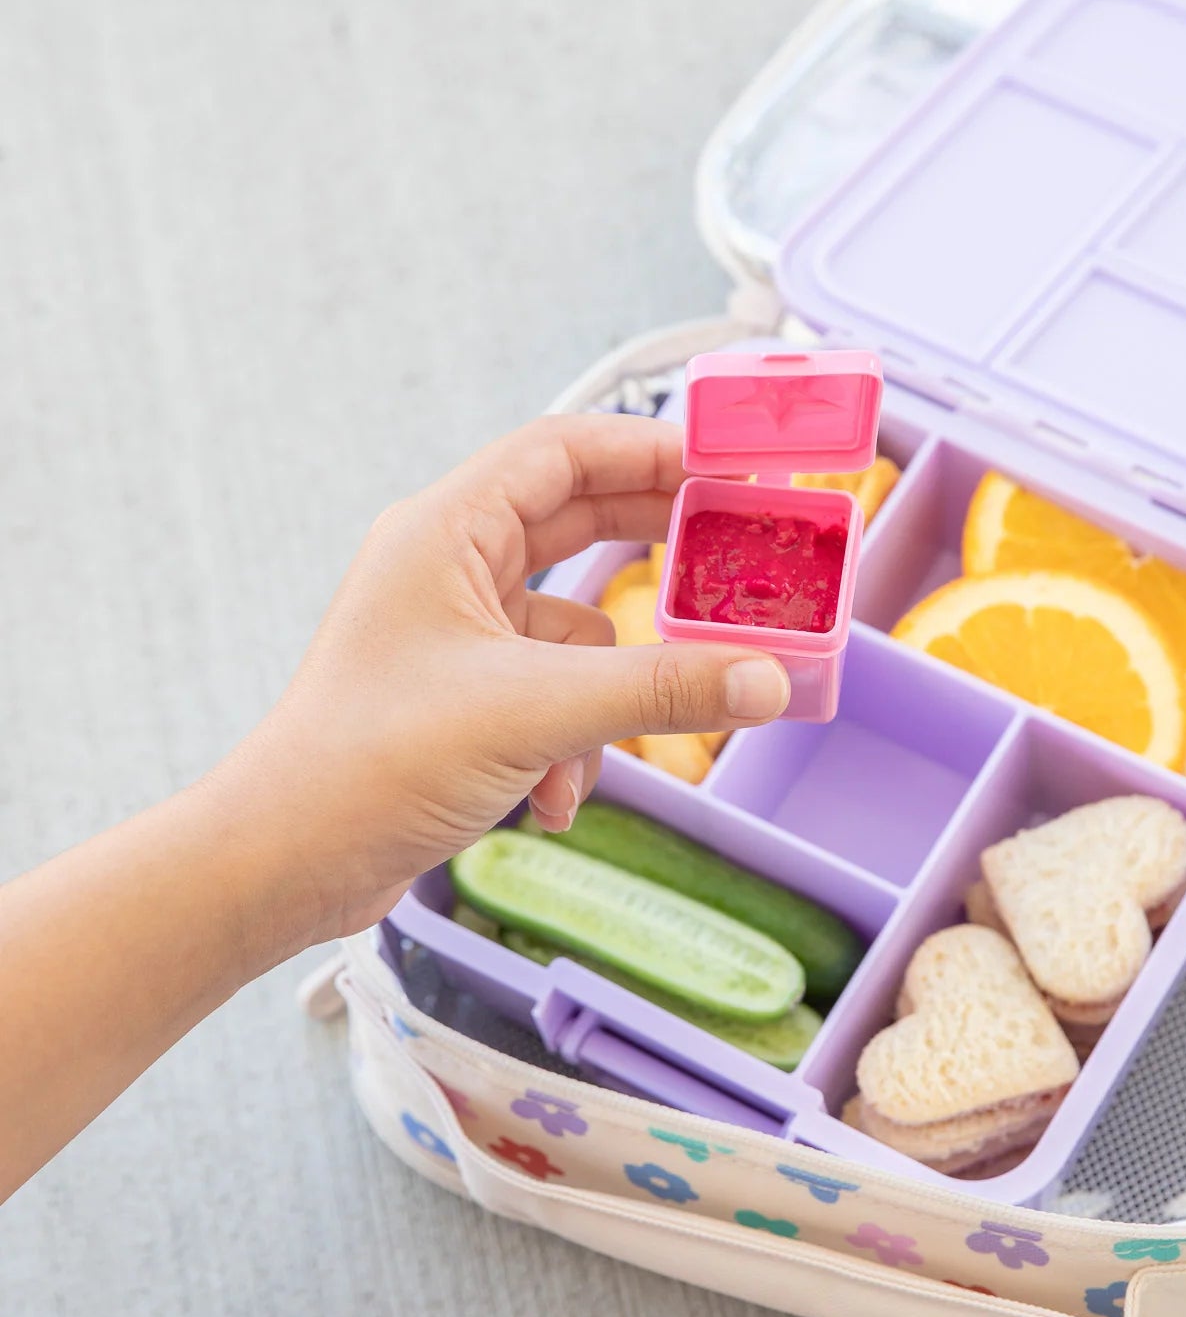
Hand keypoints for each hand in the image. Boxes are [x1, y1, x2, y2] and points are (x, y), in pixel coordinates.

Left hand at [221, 413, 789, 949]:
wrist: (284, 866)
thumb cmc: (371, 762)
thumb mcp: (534, 712)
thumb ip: (660, 688)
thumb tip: (769, 679)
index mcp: (445, 531)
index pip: (562, 451)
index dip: (649, 450)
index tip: (728, 469)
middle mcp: (448, 570)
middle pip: (576, 526)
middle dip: (653, 554)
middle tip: (735, 555)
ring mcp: (456, 637)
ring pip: (574, 633)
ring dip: (604, 695)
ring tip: (595, 750)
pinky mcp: (465, 700)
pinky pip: (553, 697)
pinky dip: (568, 746)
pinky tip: (550, 800)